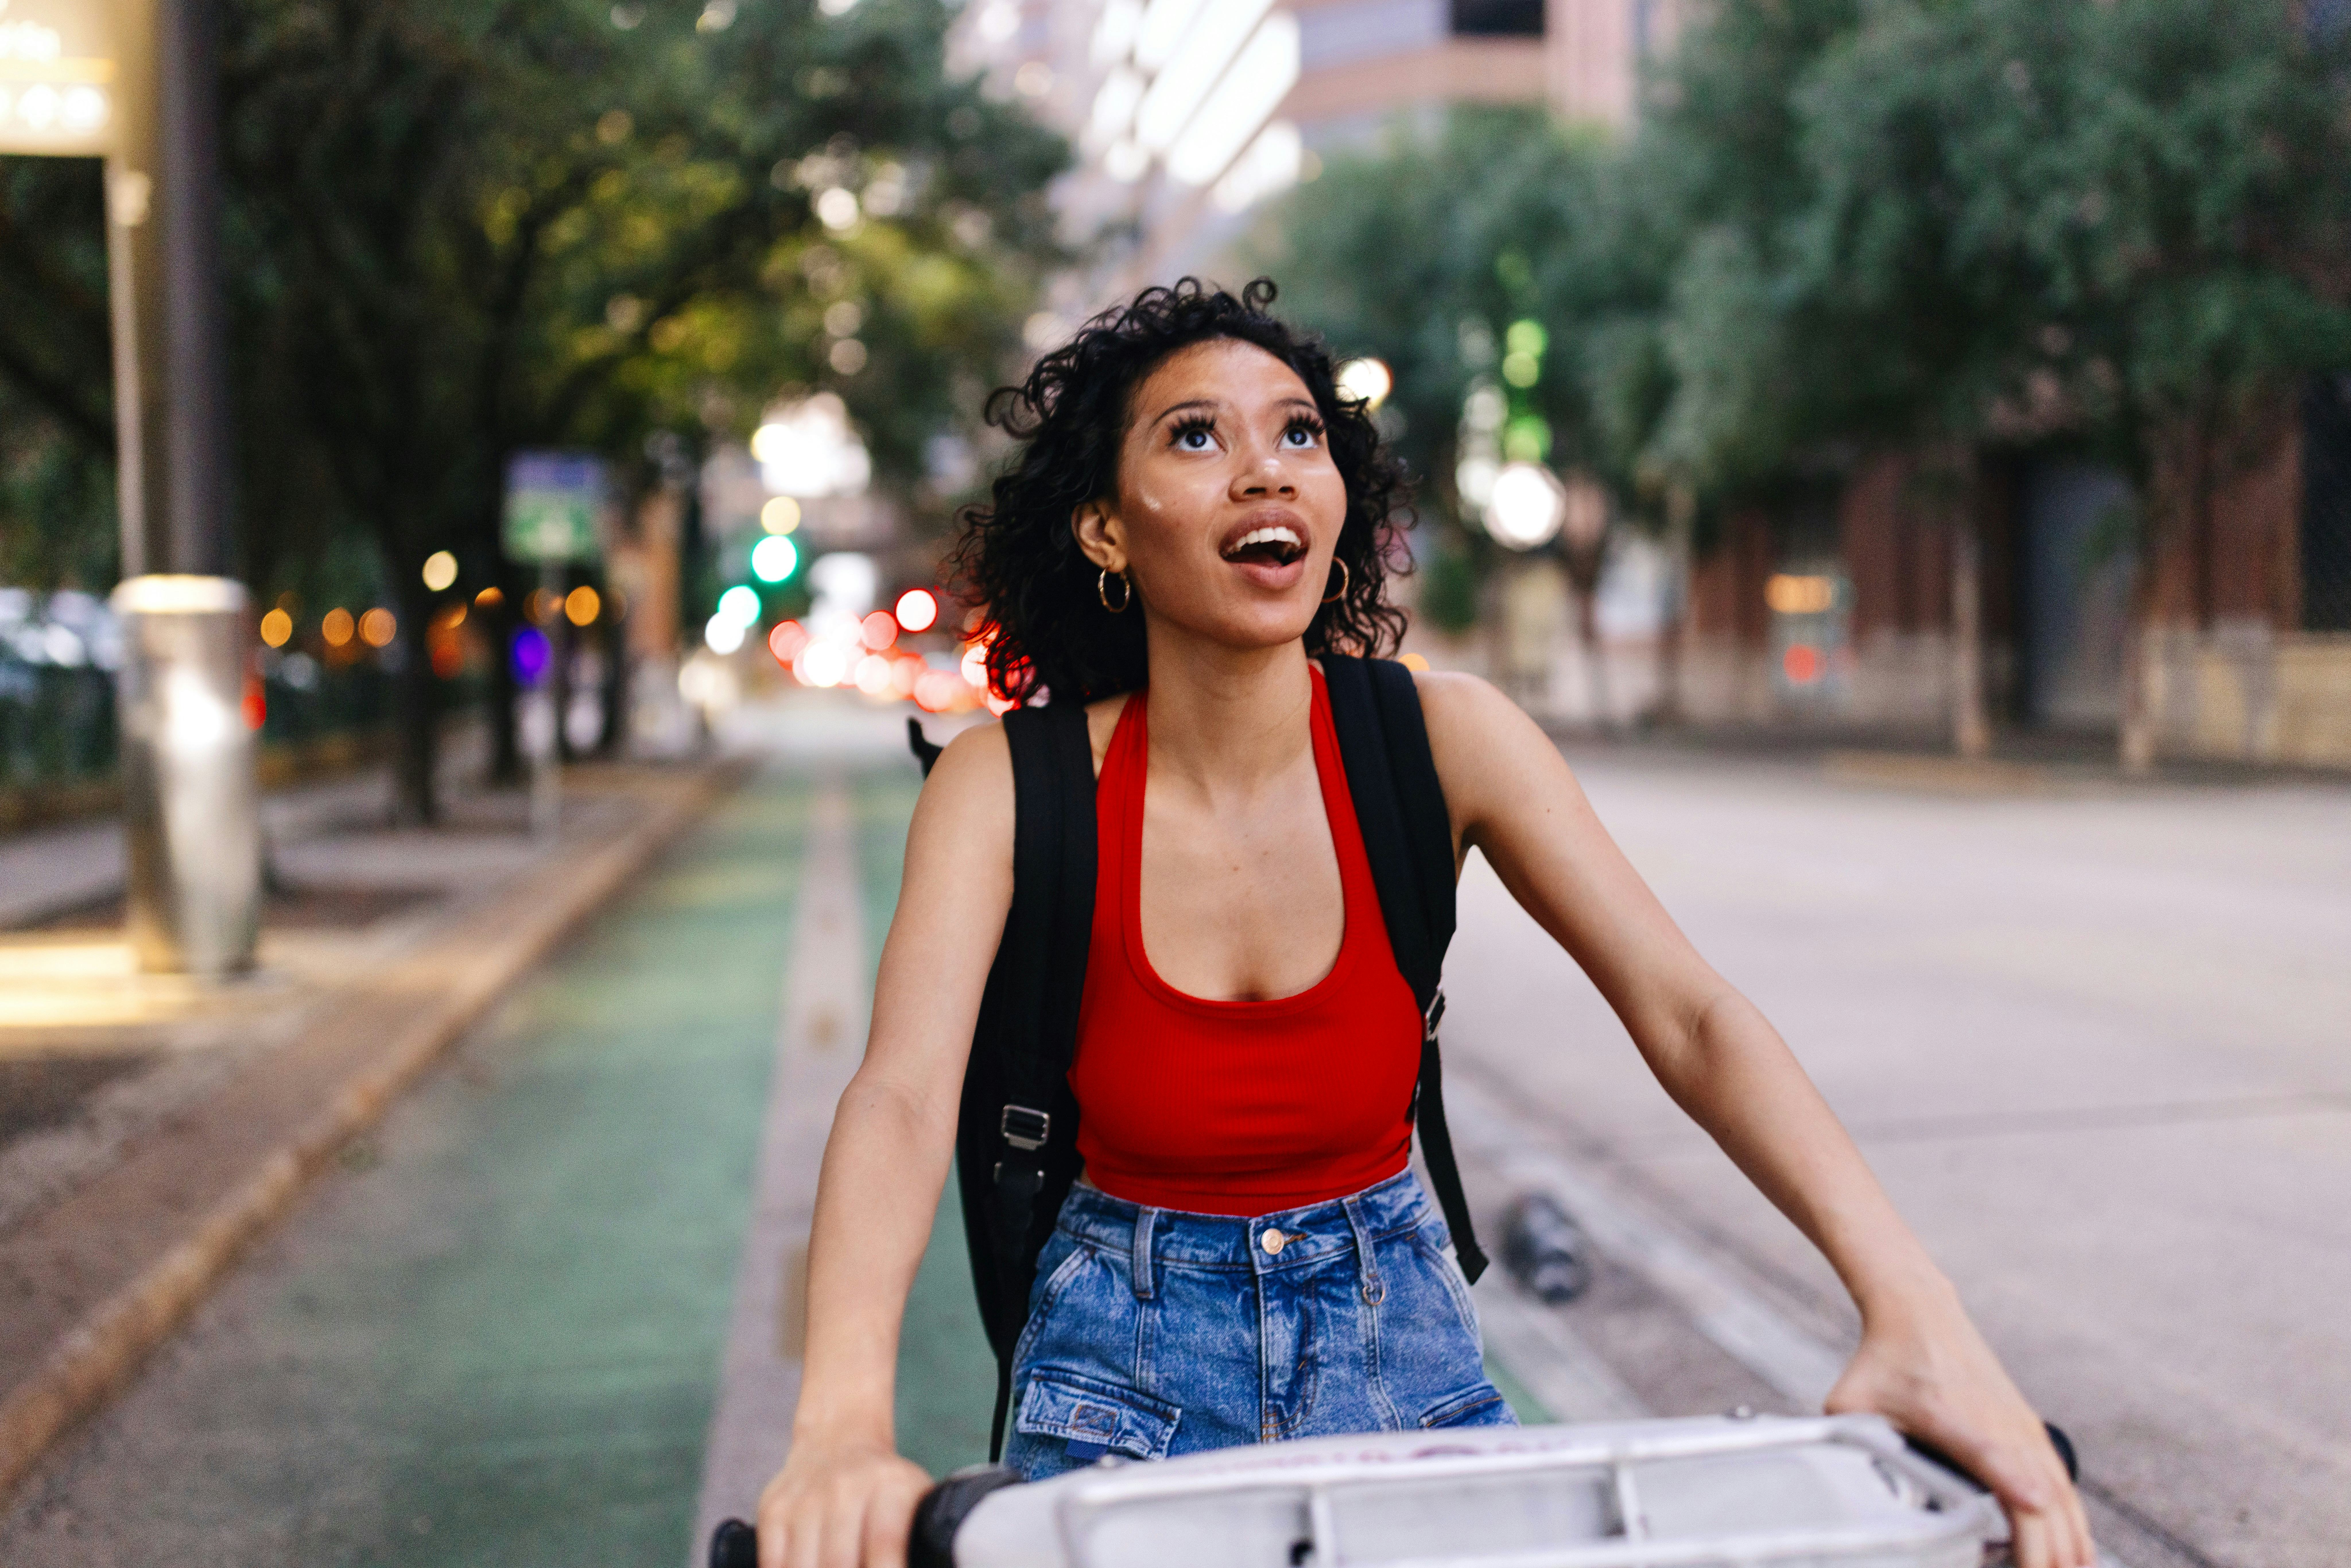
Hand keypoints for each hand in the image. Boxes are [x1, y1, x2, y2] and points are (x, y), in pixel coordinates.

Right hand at [757, 1438, 933, 1567]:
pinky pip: (773, 1564)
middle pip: (839, 1565)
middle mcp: (845, 1488)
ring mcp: (805, 1498)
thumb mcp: (913, 1503)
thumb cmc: (883, 1489)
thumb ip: (915, 1543)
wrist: (838, 1441)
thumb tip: (916, 1567)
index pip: (884, 1550)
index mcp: (890, 1487)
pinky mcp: (773, 1508)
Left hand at [1826, 1290, 2094, 1567]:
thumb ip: (1842, 1444)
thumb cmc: (1884, 1360)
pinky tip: (2078, 1554)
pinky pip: (2062, 1485)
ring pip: (2061, 1499)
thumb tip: (1831, 1484)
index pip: (1994, 1459)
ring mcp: (2022, 1430)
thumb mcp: (1850, 1402)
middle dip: (2044, 1552)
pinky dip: (2073, 1523)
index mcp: (1955, 1419)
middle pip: (2040, 1498)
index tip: (2031, 1509)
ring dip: (2067, 1546)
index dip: (2015, 1488)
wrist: (1920, 1312)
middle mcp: (1999, 1425)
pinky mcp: (2030, 1430)